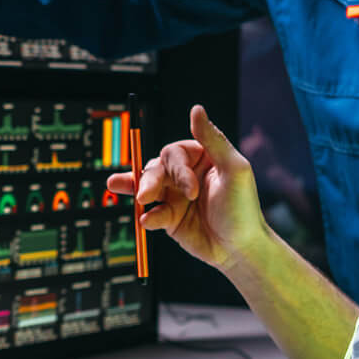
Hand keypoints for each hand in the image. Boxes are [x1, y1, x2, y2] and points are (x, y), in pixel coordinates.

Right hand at [105, 104, 269, 273]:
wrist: (241, 249)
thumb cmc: (243, 208)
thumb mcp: (234, 169)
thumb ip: (213, 139)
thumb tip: (196, 108)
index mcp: (201, 158)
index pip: (174, 154)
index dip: (177, 169)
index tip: (190, 190)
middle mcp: (185, 175)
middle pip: (156, 168)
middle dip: (149, 180)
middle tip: (146, 196)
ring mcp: (175, 197)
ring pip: (147, 187)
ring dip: (135, 187)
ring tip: (115, 185)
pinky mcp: (169, 219)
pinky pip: (151, 213)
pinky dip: (148, 217)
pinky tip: (148, 222)